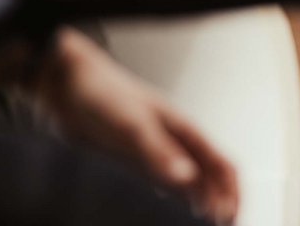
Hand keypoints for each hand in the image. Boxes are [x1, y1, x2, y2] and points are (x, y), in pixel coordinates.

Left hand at [33, 28, 238, 223]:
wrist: (67, 87)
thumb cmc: (103, 95)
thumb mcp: (133, 124)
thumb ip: (159, 152)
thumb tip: (186, 179)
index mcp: (185, 131)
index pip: (223, 166)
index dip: (232, 193)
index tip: (229, 219)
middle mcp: (176, 143)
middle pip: (211, 177)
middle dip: (221, 202)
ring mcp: (156, 152)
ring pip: (190, 182)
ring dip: (199, 203)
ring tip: (202, 224)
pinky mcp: (134, 159)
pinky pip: (163, 182)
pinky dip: (174, 199)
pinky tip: (169, 210)